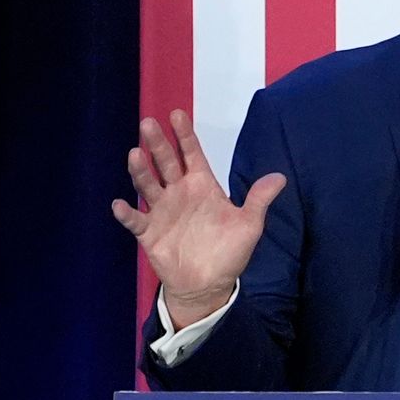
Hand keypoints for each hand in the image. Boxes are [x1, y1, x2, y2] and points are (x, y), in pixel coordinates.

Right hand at [112, 109, 284, 329]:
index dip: (184, 135)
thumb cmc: (228, 252)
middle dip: (158, 143)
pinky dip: (126, 212)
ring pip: (147, 185)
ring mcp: (161, 211)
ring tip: (135, 154)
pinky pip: (135, 220)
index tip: (177, 114)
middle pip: (166, 162)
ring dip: (140, 171)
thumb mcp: (248, 225)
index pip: (191, 153)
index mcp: (201, 185)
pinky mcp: (149, 232)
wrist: (208, 285)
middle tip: (149, 123)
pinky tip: (119, 204)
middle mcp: (178, 192)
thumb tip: (280, 177)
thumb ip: (258, 200)